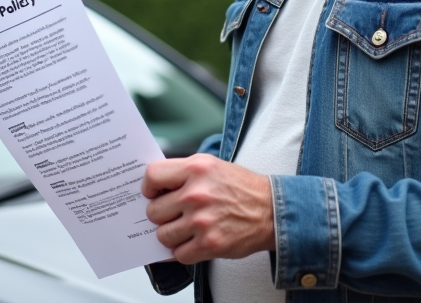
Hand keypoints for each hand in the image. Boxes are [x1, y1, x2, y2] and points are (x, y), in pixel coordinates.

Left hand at [141, 153, 274, 263]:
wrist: (271, 211)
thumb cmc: (241, 188)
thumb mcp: (211, 165)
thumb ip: (183, 172)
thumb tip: (154, 186)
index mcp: (196, 169)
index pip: (152, 176)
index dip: (148, 187)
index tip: (153, 193)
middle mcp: (196, 193)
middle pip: (153, 211)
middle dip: (161, 214)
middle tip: (173, 214)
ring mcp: (202, 220)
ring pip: (163, 235)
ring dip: (171, 235)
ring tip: (184, 229)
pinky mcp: (210, 244)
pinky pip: (179, 254)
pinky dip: (184, 251)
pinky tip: (194, 241)